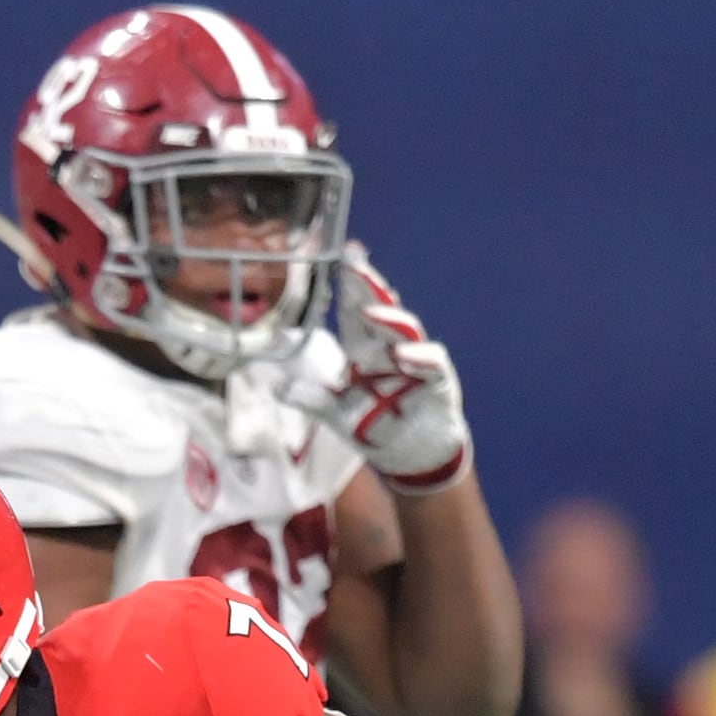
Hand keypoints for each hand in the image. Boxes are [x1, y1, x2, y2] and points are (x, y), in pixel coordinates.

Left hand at [298, 244, 467, 491]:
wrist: (411, 459)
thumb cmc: (378, 428)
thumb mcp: (338, 416)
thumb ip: (312, 400)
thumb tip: (277, 388)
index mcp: (365, 351)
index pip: (355, 311)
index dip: (351, 283)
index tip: (343, 256)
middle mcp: (390, 349)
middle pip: (379, 309)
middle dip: (368, 284)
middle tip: (355, 260)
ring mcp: (416, 363)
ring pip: (405, 330)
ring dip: (389, 320)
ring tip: (370, 311)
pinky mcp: (438, 381)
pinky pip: (432, 363)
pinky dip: (419, 358)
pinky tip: (401, 357)